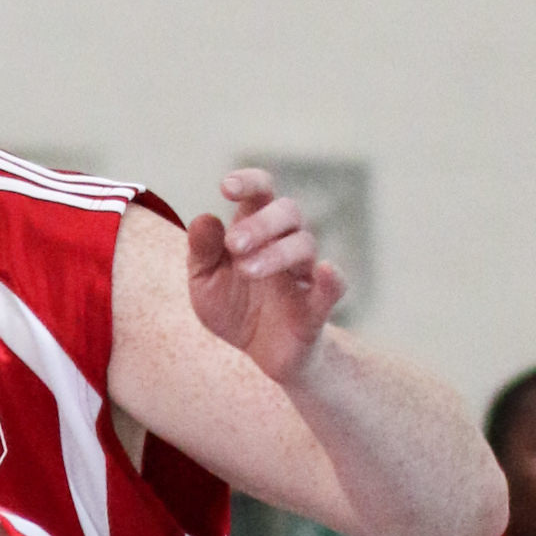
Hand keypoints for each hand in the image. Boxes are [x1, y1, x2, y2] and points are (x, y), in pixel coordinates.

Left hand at [185, 169, 345, 388]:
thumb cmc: (234, 307)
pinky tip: (325, 270)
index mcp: (257, 230)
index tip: (226, 188)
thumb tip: (202, 219)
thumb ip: (201, 252)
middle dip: (260, 223)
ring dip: (275, 254)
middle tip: (233, 244)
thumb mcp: (206, 282)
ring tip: (246, 271)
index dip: (249, 182)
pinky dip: (332, 278)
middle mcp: (285, 242)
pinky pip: (334, 287)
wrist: (260, 353)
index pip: (261, 192)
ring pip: (304, 244)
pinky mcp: (317, 308)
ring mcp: (304, 273)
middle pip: (288, 211)